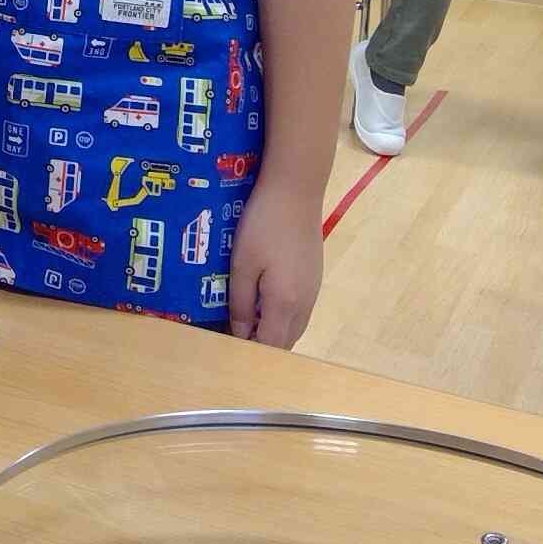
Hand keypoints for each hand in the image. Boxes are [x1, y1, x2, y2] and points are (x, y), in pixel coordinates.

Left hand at [226, 178, 322, 348]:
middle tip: (233, 334)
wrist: (296, 190)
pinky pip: (300, 311)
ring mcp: (314, 291)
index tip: (227, 347)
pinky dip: (283, 317)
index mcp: (286, 304)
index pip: (271, 346)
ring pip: (295, 327)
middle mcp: (305, 304)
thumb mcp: (243, 263)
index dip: (250, 353)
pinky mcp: (315, 277)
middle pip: (286, 341)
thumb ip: (241, 303)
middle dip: (262, 345)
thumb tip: (240, 334)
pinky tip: (265, 300)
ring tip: (247, 320)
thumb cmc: (263, 225)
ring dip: (273, 331)